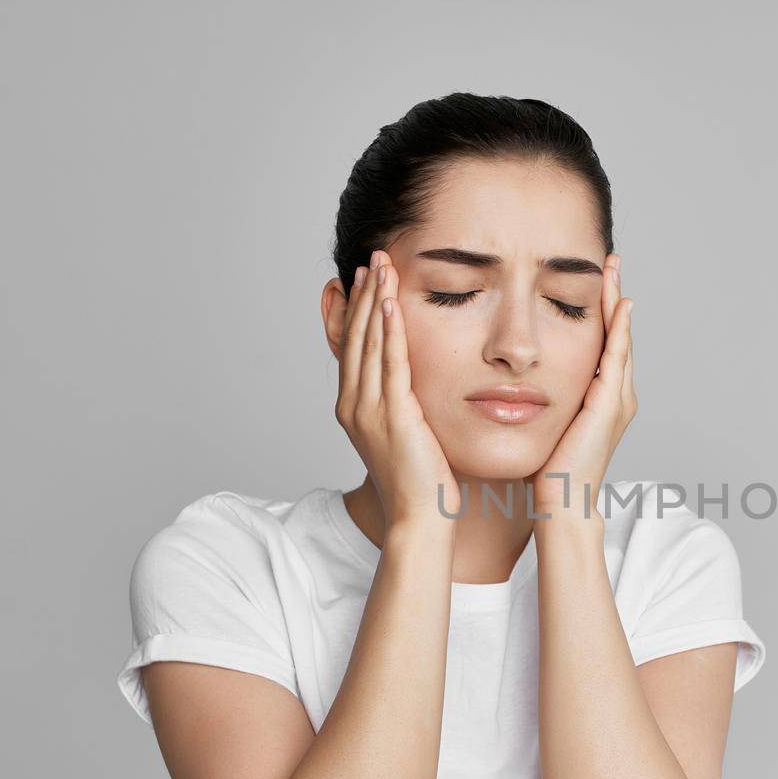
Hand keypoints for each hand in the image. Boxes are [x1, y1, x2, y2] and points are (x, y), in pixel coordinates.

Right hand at [330, 249, 460, 526]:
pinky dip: (388, 330)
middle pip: (356, 337)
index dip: (358, 311)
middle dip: (363, 295)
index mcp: (356, 410)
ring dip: (374, 300)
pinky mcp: (393, 415)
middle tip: (371, 258)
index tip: (367, 279)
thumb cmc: (423, 485)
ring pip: (369, 343)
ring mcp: (369, 410)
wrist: (420, 519)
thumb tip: (418, 391)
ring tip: (381, 266)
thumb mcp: (410, 437)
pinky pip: (389, 363)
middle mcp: (355, 406)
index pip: (354, 349)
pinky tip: (389, 302)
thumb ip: (407, 409)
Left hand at [524, 253, 635, 519]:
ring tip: (613, 268)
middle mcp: (616, 395)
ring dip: (617, 301)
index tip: (594, 278)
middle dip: (613, 296)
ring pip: (620, 338)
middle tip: (611, 260)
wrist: (562, 505)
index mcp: (600, 399)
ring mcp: (617, 399)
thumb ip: (539, 402)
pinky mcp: (609, 405)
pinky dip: (619, 329)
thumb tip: (515, 384)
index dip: (600, 310)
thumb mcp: (544, 426)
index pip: (603, 344)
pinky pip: (616, 357)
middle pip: (617, 333)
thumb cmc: (548, 474)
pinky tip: (618, 305)